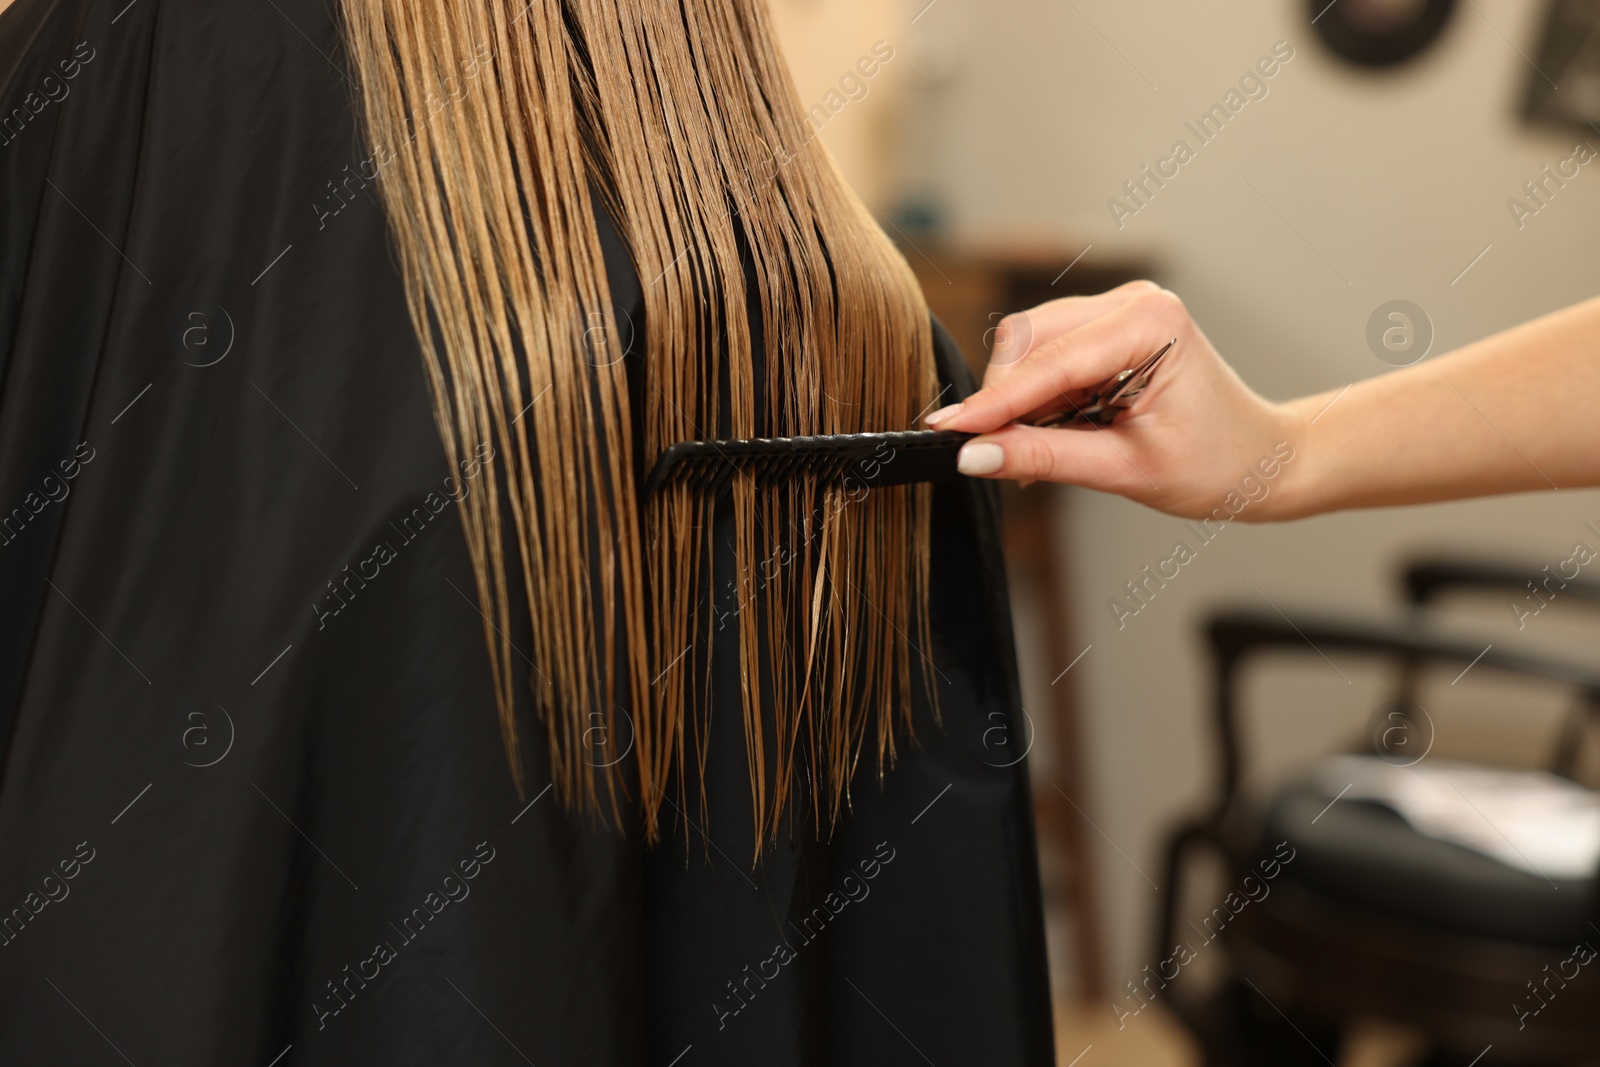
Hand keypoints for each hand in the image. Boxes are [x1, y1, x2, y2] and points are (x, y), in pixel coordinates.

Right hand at [926, 281, 1308, 520]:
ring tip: (1036, 449)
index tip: (950, 432)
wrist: (1260, 460)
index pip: (1050, 361)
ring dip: (1017, 398)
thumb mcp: (1126, 471)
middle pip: (1027, 339)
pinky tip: (1049, 430)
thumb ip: (1045, 458)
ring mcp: (1118, 310)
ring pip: (1028, 344)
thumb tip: (976, 456)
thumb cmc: (1215, 464)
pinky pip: (1044, 353)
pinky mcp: (1105, 327)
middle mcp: (1134, 302)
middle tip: (995, 455)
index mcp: (1151, 324)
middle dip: (1004, 397)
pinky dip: (1033, 395)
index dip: (994, 401)